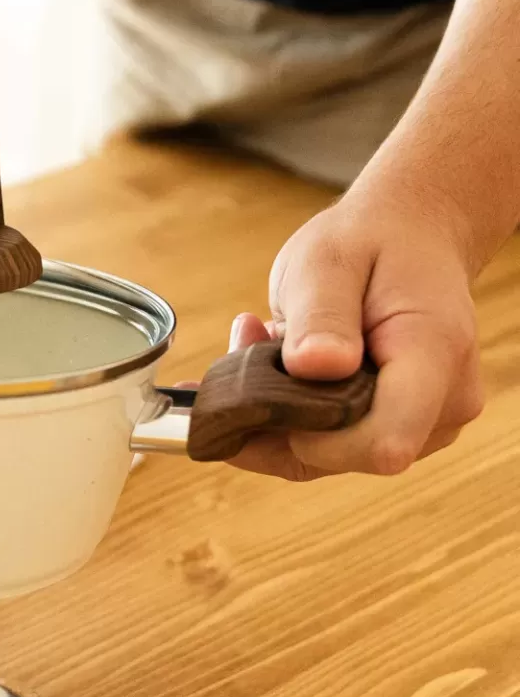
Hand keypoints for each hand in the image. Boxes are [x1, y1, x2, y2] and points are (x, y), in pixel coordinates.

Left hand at [227, 188, 483, 480]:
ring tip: (267, 340)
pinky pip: (328, 449)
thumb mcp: (330, 260)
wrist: (414, 239)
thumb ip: (323, 314)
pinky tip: (277, 363)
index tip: (273, 380)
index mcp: (435, 356)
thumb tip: (315, 366)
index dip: (312, 435)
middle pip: (348, 455)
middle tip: (251, 340)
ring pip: (328, 458)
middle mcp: (444, 406)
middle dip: (280, 414)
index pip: (382, 442)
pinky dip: (289, 416)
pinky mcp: (398, 433)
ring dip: (278, 412)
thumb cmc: (372, 243)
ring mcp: (426, 427)